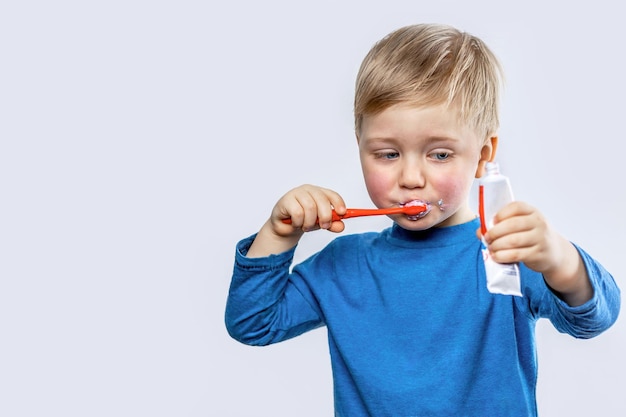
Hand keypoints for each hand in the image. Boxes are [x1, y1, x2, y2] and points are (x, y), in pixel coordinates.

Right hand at [270, 184, 346, 234]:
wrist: (285, 227)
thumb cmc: (304, 220)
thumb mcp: (320, 224)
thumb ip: (332, 224)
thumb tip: (341, 226)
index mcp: (320, 193)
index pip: (332, 195)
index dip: (338, 203)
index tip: (342, 213)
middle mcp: (309, 190)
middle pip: (322, 200)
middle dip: (325, 216)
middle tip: (324, 226)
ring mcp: (297, 193)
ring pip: (310, 207)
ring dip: (310, 222)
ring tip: (306, 226)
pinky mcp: (286, 200)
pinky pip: (298, 213)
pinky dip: (299, 222)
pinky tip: (296, 223)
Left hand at [477, 201, 591, 305]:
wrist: (554, 252)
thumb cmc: (532, 236)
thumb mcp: (521, 226)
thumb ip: (501, 225)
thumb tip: (479, 231)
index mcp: (532, 212)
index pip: (516, 207)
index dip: (501, 214)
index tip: (492, 222)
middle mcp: (539, 223)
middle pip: (512, 225)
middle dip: (494, 232)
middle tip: (487, 238)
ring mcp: (540, 239)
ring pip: (513, 241)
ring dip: (497, 245)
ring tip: (491, 248)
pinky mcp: (538, 254)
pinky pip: (516, 255)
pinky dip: (502, 256)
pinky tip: (496, 256)